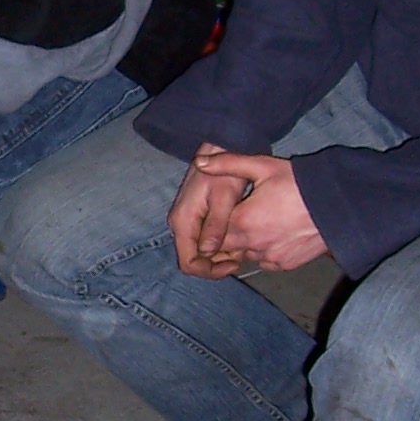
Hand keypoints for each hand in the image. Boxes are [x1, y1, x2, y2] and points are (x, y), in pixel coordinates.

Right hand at [169, 142, 246, 275]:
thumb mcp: (225, 198)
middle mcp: (179, 223)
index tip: (233, 265)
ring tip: (240, 246)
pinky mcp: (192, 215)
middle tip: (240, 256)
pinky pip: (200, 238)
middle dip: (215, 263)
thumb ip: (216, 225)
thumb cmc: (225, 172)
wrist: (220, 149)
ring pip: (197, 250)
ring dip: (217, 254)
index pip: (188, 262)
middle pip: (192, 258)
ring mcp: (184, 219)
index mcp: (183, 221)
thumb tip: (207, 252)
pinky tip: (234, 236)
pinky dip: (217, 244)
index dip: (209, 271)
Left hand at [195, 153, 327, 272]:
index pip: (212, 232)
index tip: (221, 213)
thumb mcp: (263, 167)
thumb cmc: (300, 183)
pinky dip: (264, 253)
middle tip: (239, 219)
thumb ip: (228, 164)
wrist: (337, 205)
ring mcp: (270, 257)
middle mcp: (252, 244)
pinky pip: (265, 263)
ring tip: (259, 225)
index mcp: (242, 222)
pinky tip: (273, 236)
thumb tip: (200, 162)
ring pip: (246, 255)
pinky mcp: (285, 265)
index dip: (212, 224)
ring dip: (246, 245)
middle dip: (227, 236)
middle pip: (226, 248)